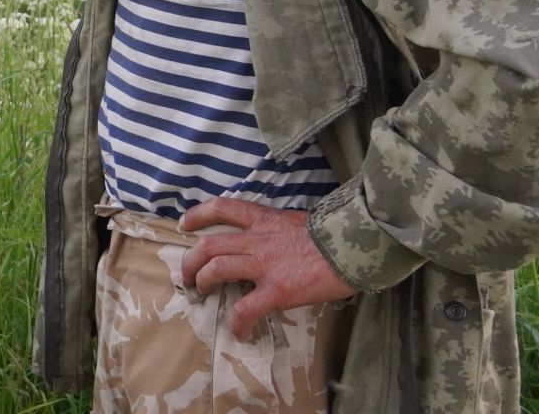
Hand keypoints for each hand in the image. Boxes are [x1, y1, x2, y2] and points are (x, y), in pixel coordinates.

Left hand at [178, 197, 356, 340]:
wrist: (354, 245)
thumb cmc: (333, 234)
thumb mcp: (297, 221)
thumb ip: (277, 230)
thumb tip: (275, 240)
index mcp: (263, 220)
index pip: (222, 208)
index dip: (198, 215)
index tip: (185, 225)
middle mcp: (257, 239)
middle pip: (209, 245)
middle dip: (191, 260)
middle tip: (188, 274)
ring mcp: (264, 265)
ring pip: (217, 270)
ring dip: (203, 282)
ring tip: (201, 293)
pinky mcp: (277, 290)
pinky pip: (246, 309)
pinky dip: (237, 321)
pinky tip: (238, 331)